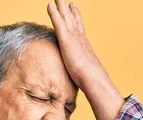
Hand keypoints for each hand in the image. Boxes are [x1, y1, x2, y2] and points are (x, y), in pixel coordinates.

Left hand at [47, 0, 124, 119]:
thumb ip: (84, 77)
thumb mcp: (85, 77)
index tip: (74, 9)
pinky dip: (54, 13)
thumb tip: (87, 87)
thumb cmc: (92, 84)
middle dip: (69, 10)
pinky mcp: (67, 40)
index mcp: (85, 47)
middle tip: (67, 1)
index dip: (77, 19)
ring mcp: (74, 38)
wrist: (93, 81)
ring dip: (61, 7)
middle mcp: (81, 39)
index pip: (80, 30)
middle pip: (74, 21)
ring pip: (67, 18)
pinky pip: (59, 23)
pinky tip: (49, 5)